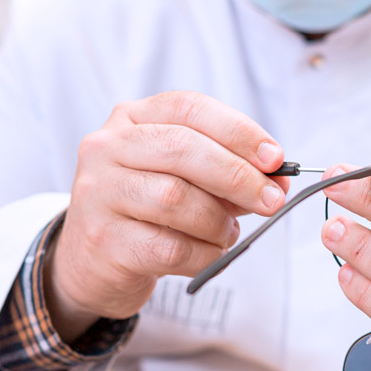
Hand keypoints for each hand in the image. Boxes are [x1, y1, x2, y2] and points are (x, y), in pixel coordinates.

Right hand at [46, 91, 288, 341]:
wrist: (92, 262)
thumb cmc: (146, 212)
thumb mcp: (184, 179)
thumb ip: (228, 173)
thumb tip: (278, 179)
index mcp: (130, 119)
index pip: (189, 108)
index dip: (238, 130)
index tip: (275, 158)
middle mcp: (107, 148)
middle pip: (183, 149)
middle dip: (238, 176)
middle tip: (271, 200)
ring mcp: (98, 194)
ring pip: (175, 199)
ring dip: (218, 221)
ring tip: (227, 233)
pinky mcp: (103, 241)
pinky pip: (170, 247)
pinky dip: (204, 254)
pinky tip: (209, 254)